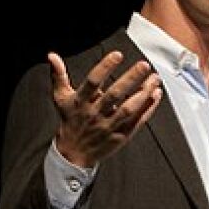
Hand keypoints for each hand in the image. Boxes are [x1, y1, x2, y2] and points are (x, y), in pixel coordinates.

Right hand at [49, 51, 162, 167]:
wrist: (73, 153)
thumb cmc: (70, 121)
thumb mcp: (61, 98)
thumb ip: (59, 76)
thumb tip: (51, 56)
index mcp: (80, 102)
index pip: (92, 82)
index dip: (104, 67)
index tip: (117, 55)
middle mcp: (95, 113)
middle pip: (114, 94)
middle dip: (130, 78)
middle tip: (144, 65)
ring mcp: (109, 125)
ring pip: (129, 109)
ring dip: (144, 93)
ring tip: (154, 80)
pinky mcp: (121, 135)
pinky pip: (137, 120)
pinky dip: (149, 108)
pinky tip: (156, 94)